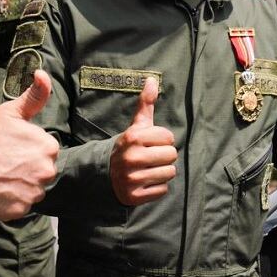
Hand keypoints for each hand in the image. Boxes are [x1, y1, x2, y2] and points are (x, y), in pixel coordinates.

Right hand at [0, 69, 58, 219]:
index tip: (13, 150)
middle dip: (28, 169)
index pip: (46, 153)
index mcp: (48, 147)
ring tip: (2, 176)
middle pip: (42, 172)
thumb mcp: (12, 112)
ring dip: (21, 185)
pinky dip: (12, 200)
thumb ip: (34, 95)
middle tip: (7, 163)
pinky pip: (22, 205)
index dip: (30, 151)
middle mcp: (46, 171)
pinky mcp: (21, 209)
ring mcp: (34, 192)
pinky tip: (0, 190)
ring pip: (33, 190)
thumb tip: (42, 74)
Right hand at [109, 77, 177, 204]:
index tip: (150, 144)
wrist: (104, 174)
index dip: (163, 140)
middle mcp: (132, 157)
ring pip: (169, 174)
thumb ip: (146, 104)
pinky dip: (157, 187)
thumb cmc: (128, 147)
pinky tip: (145, 182)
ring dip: (162, 172)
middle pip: (172, 156)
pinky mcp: (134, 196)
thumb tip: (152, 80)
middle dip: (164, 157)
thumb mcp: (136, 126)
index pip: (169, 138)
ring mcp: (132, 178)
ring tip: (148, 169)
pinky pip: (163, 190)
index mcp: (134, 137)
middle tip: (150, 158)